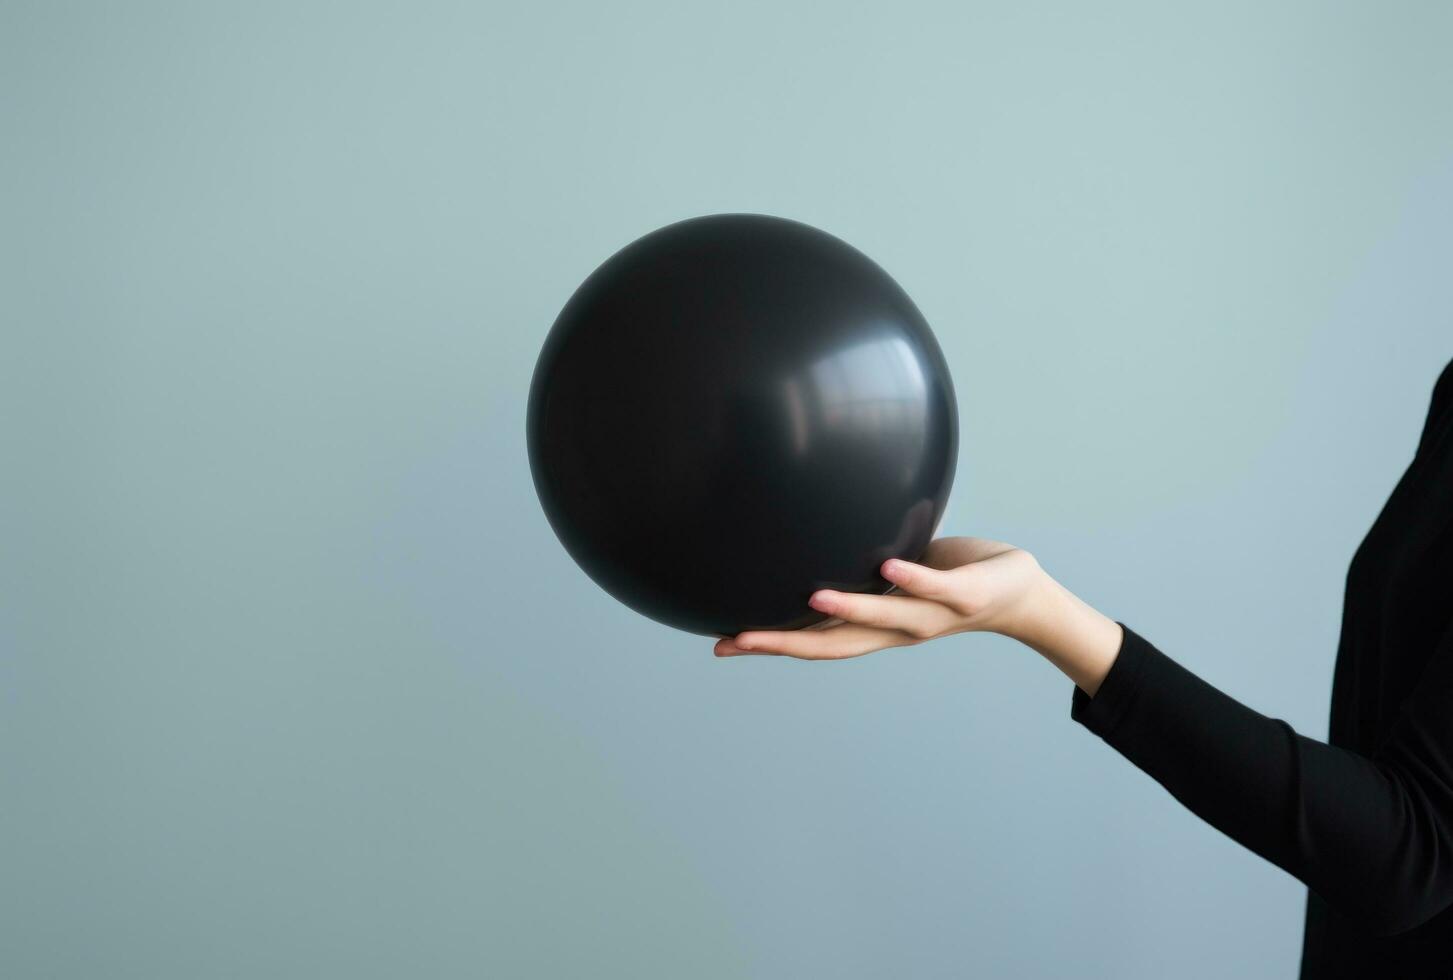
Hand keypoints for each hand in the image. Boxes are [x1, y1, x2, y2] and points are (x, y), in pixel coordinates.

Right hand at [713, 537, 1046, 660]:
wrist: (1018, 595)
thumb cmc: (948, 579)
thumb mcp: (893, 574)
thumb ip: (859, 568)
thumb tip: (819, 535)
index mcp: (875, 626)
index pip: (814, 640)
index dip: (769, 644)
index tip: (722, 645)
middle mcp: (896, 629)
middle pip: (834, 643)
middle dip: (784, 641)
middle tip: (737, 639)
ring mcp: (930, 614)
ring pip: (883, 615)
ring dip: (848, 608)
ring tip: (811, 597)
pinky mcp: (963, 594)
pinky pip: (934, 585)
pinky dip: (912, 578)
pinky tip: (888, 567)